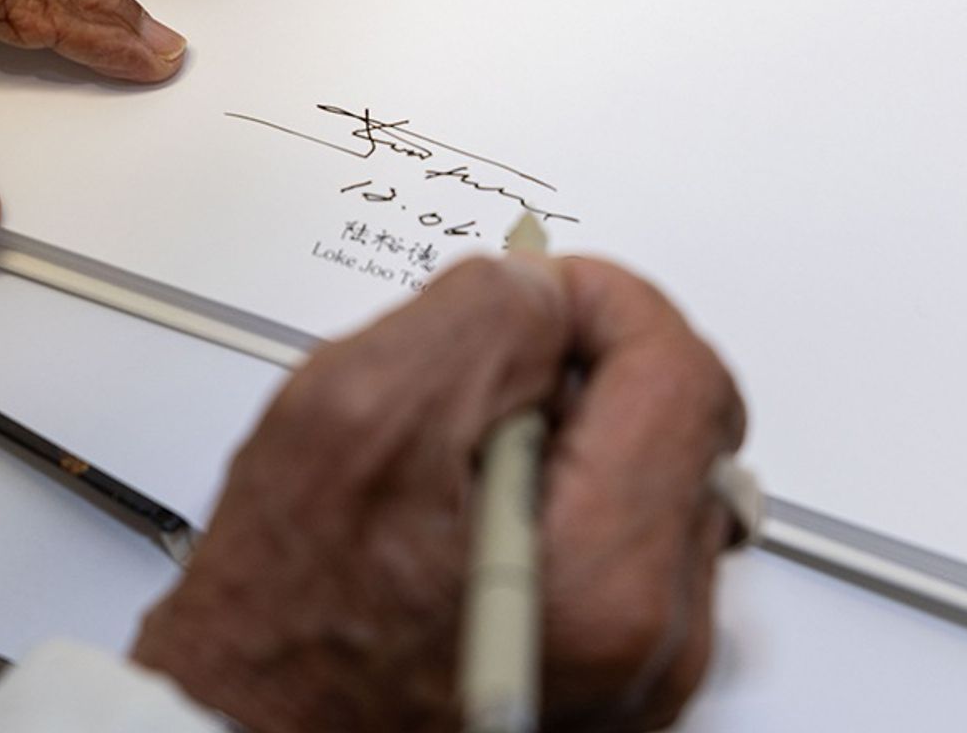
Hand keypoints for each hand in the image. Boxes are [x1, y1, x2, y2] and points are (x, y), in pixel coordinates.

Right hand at [132, 256, 745, 731]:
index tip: (535, 295)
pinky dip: (570, 499)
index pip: (681, 370)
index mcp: (604, 573)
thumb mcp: (350, 415)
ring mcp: (643, 666)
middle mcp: (651, 636)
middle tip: (482, 378)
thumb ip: (475, 318)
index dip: (603, 300)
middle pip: (685, 423)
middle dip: (587, 368)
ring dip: (576, 434)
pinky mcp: (621, 675)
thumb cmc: (281, 623)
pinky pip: (632, 543)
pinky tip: (478, 513)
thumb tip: (543, 291)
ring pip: (659, 477)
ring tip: (463, 460)